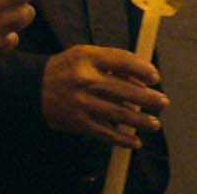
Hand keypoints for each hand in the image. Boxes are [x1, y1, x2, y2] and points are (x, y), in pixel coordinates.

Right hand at [41, 45, 167, 148]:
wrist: (33, 88)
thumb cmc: (67, 68)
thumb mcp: (86, 54)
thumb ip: (113, 61)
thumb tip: (143, 80)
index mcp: (88, 57)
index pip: (122, 60)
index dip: (142, 69)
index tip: (155, 77)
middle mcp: (84, 79)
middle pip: (123, 90)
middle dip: (147, 98)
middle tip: (163, 102)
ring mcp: (80, 102)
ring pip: (116, 113)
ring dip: (139, 121)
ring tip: (155, 124)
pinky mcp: (76, 121)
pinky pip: (103, 132)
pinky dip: (120, 138)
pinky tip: (135, 142)